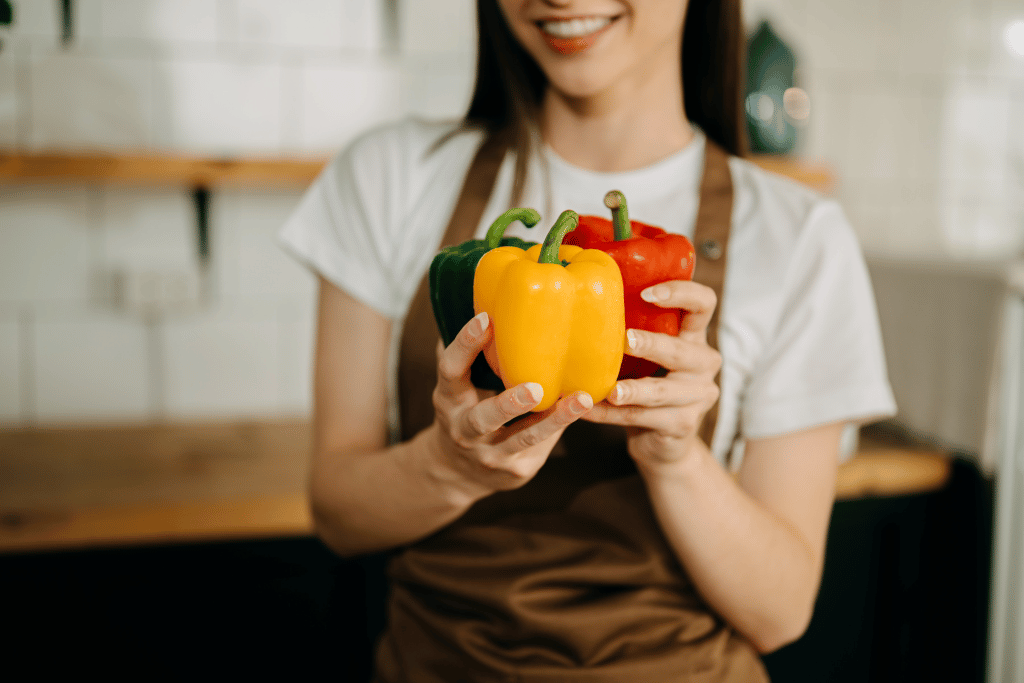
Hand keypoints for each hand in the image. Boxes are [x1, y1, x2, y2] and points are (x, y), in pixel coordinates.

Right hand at [430, 311, 593, 496]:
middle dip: (508, 404)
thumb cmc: (465, 409)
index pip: (450, 369)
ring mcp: (490, 454)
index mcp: (448, 398)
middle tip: (534, 387)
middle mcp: (464, 429)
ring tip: (581, 399)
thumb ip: (468, 352)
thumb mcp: (457, 385)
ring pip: (524, 437)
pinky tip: (584, 408)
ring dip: (555, 419)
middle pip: (484, 418)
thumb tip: (485, 296)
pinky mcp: (517, 469)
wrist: (458, 472)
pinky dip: (563, 426)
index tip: (485, 319)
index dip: (465, 344)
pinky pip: (543, 445)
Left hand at [585, 281, 720, 466]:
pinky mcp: (682, 425)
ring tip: (609, 390)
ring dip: (633, 390)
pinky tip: (587, 410)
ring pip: (662, 392)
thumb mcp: (649, 355)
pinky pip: (641, 417)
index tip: (647, 293)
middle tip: (626, 340)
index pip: (704, 304)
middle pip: (681, 351)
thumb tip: (584, 295)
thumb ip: (634, 328)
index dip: (681, 293)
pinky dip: (610, 414)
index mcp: (695, 337)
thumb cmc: (648, 383)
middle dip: (653, 345)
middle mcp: (704, 364)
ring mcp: (698, 397)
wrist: (663, 441)